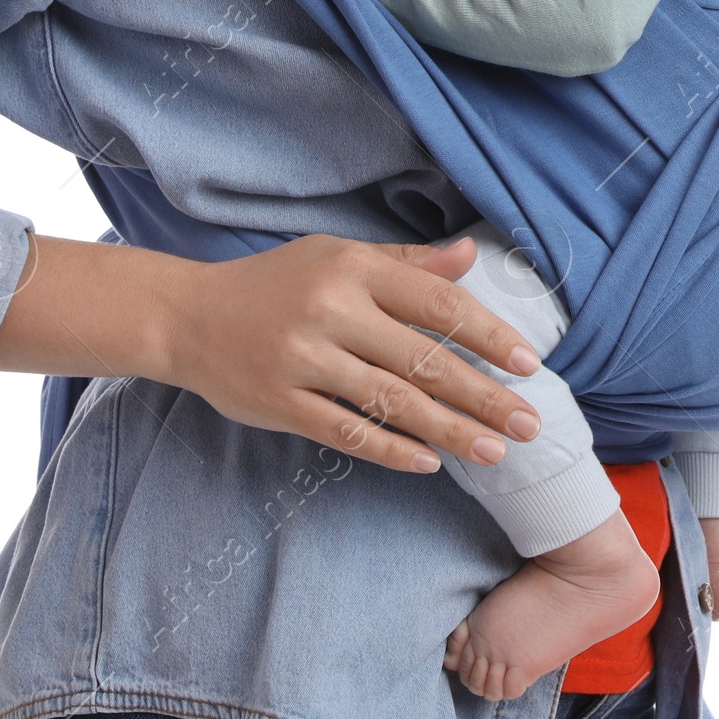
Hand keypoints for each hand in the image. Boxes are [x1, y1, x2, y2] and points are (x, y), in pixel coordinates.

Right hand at [165, 232, 544, 473]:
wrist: (188, 316)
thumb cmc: (276, 283)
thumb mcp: (337, 257)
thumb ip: (405, 263)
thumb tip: (470, 256)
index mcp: (352, 268)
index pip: (437, 303)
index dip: (489, 335)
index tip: (530, 364)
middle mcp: (331, 310)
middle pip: (424, 361)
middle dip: (485, 396)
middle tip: (530, 424)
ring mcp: (304, 358)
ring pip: (393, 403)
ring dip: (451, 430)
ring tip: (495, 451)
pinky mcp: (281, 402)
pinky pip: (347, 431)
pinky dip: (392, 450)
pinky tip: (429, 463)